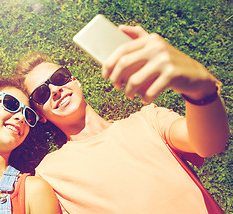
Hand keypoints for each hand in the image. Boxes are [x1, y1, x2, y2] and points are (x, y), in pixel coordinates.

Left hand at [102, 25, 217, 102]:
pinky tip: (145, 99)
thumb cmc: (168, 63)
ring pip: (134, 81)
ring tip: (130, 95)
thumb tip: (120, 28)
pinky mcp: (172, 75)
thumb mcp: (156, 46)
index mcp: (150, 39)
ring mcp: (165, 61)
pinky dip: (144, 98)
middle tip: (116, 86)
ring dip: (128, 92)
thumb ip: (139, 36)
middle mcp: (157, 47)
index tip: (105, 75)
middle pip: (124, 64)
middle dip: (115, 78)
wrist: (196, 76)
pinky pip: (149, 92)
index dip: (109, 63)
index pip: (122, 50)